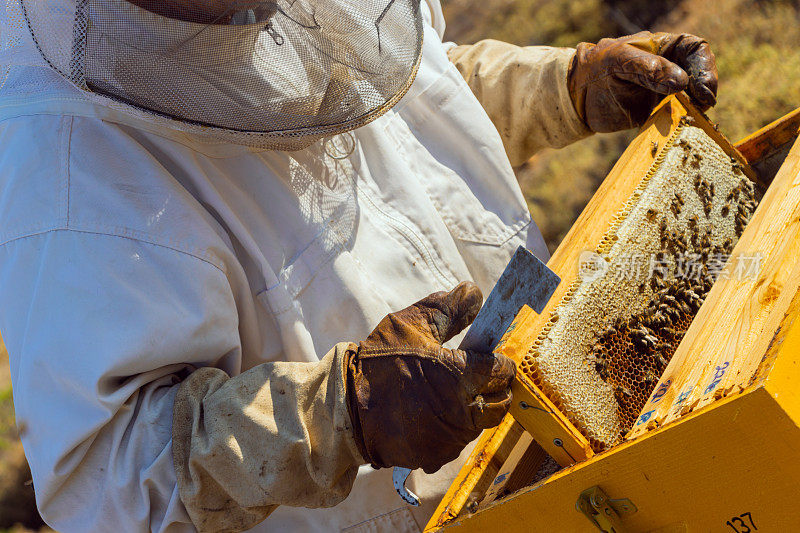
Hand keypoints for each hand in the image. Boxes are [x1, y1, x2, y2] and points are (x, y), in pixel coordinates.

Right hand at [345, 282, 515, 472]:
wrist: (344, 407)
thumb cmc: (378, 362)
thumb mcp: (409, 324)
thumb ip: (447, 309)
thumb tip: (474, 293)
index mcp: (459, 377)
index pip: (501, 371)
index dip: (499, 362)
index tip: (488, 357)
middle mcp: (461, 413)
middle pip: (500, 402)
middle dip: (493, 387)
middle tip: (475, 377)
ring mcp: (449, 439)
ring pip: (480, 423)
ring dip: (472, 408)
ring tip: (446, 394)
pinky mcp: (436, 457)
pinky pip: (456, 441)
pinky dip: (451, 428)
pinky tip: (431, 413)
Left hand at [568, 31, 717, 132]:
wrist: (576, 96)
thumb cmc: (596, 69)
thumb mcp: (618, 62)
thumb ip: (647, 68)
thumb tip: (681, 81)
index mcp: (663, 48)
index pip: (695, 49)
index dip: (704, 67)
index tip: (702, 89)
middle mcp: (670, 68)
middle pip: (699, 75)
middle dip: (705, 90)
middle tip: (702, 106)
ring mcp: (665, 92)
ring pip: (692, 98)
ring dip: (696, 109)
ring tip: (694, 118)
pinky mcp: (657, 113)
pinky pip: (677, 118)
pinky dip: (681, 124)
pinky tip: (680, 129)